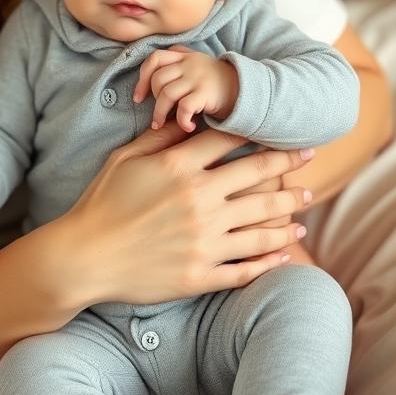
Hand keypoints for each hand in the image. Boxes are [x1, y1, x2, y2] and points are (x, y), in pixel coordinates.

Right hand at [59, 119, 315, 305]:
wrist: (86, 256)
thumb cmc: (101, 202)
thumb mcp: (124, 158)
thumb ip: (159, 138)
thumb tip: (188, 120)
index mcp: (179, 167)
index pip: (230, 141)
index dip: (258, 132)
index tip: (278, 128)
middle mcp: (198, 201)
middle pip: (257, 177)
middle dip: (287, 165)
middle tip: (309, 157)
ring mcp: (203, 240)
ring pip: (261, 223)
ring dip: (288, 212)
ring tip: (305, 203)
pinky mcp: (201, 274)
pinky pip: (246, 267)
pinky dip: (271, 260)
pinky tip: (286, 252)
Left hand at [133, 45, 238, 130]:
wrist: (248, 90)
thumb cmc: (216, 84)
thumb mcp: (197, 66)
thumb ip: (177, 65)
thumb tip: (148, 82)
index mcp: (185, 56)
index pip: (155, 58)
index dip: (142, 77)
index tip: (138, 97)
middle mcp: (190, 64)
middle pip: (158, 78)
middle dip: (152, 99)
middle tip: (157, 113)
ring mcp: (198, 77)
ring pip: (166, 94)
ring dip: (160, 113)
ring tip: (160, 125)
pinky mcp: (207, 93)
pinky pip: (184, 107)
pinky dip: (181, 120)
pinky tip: (187, 127)